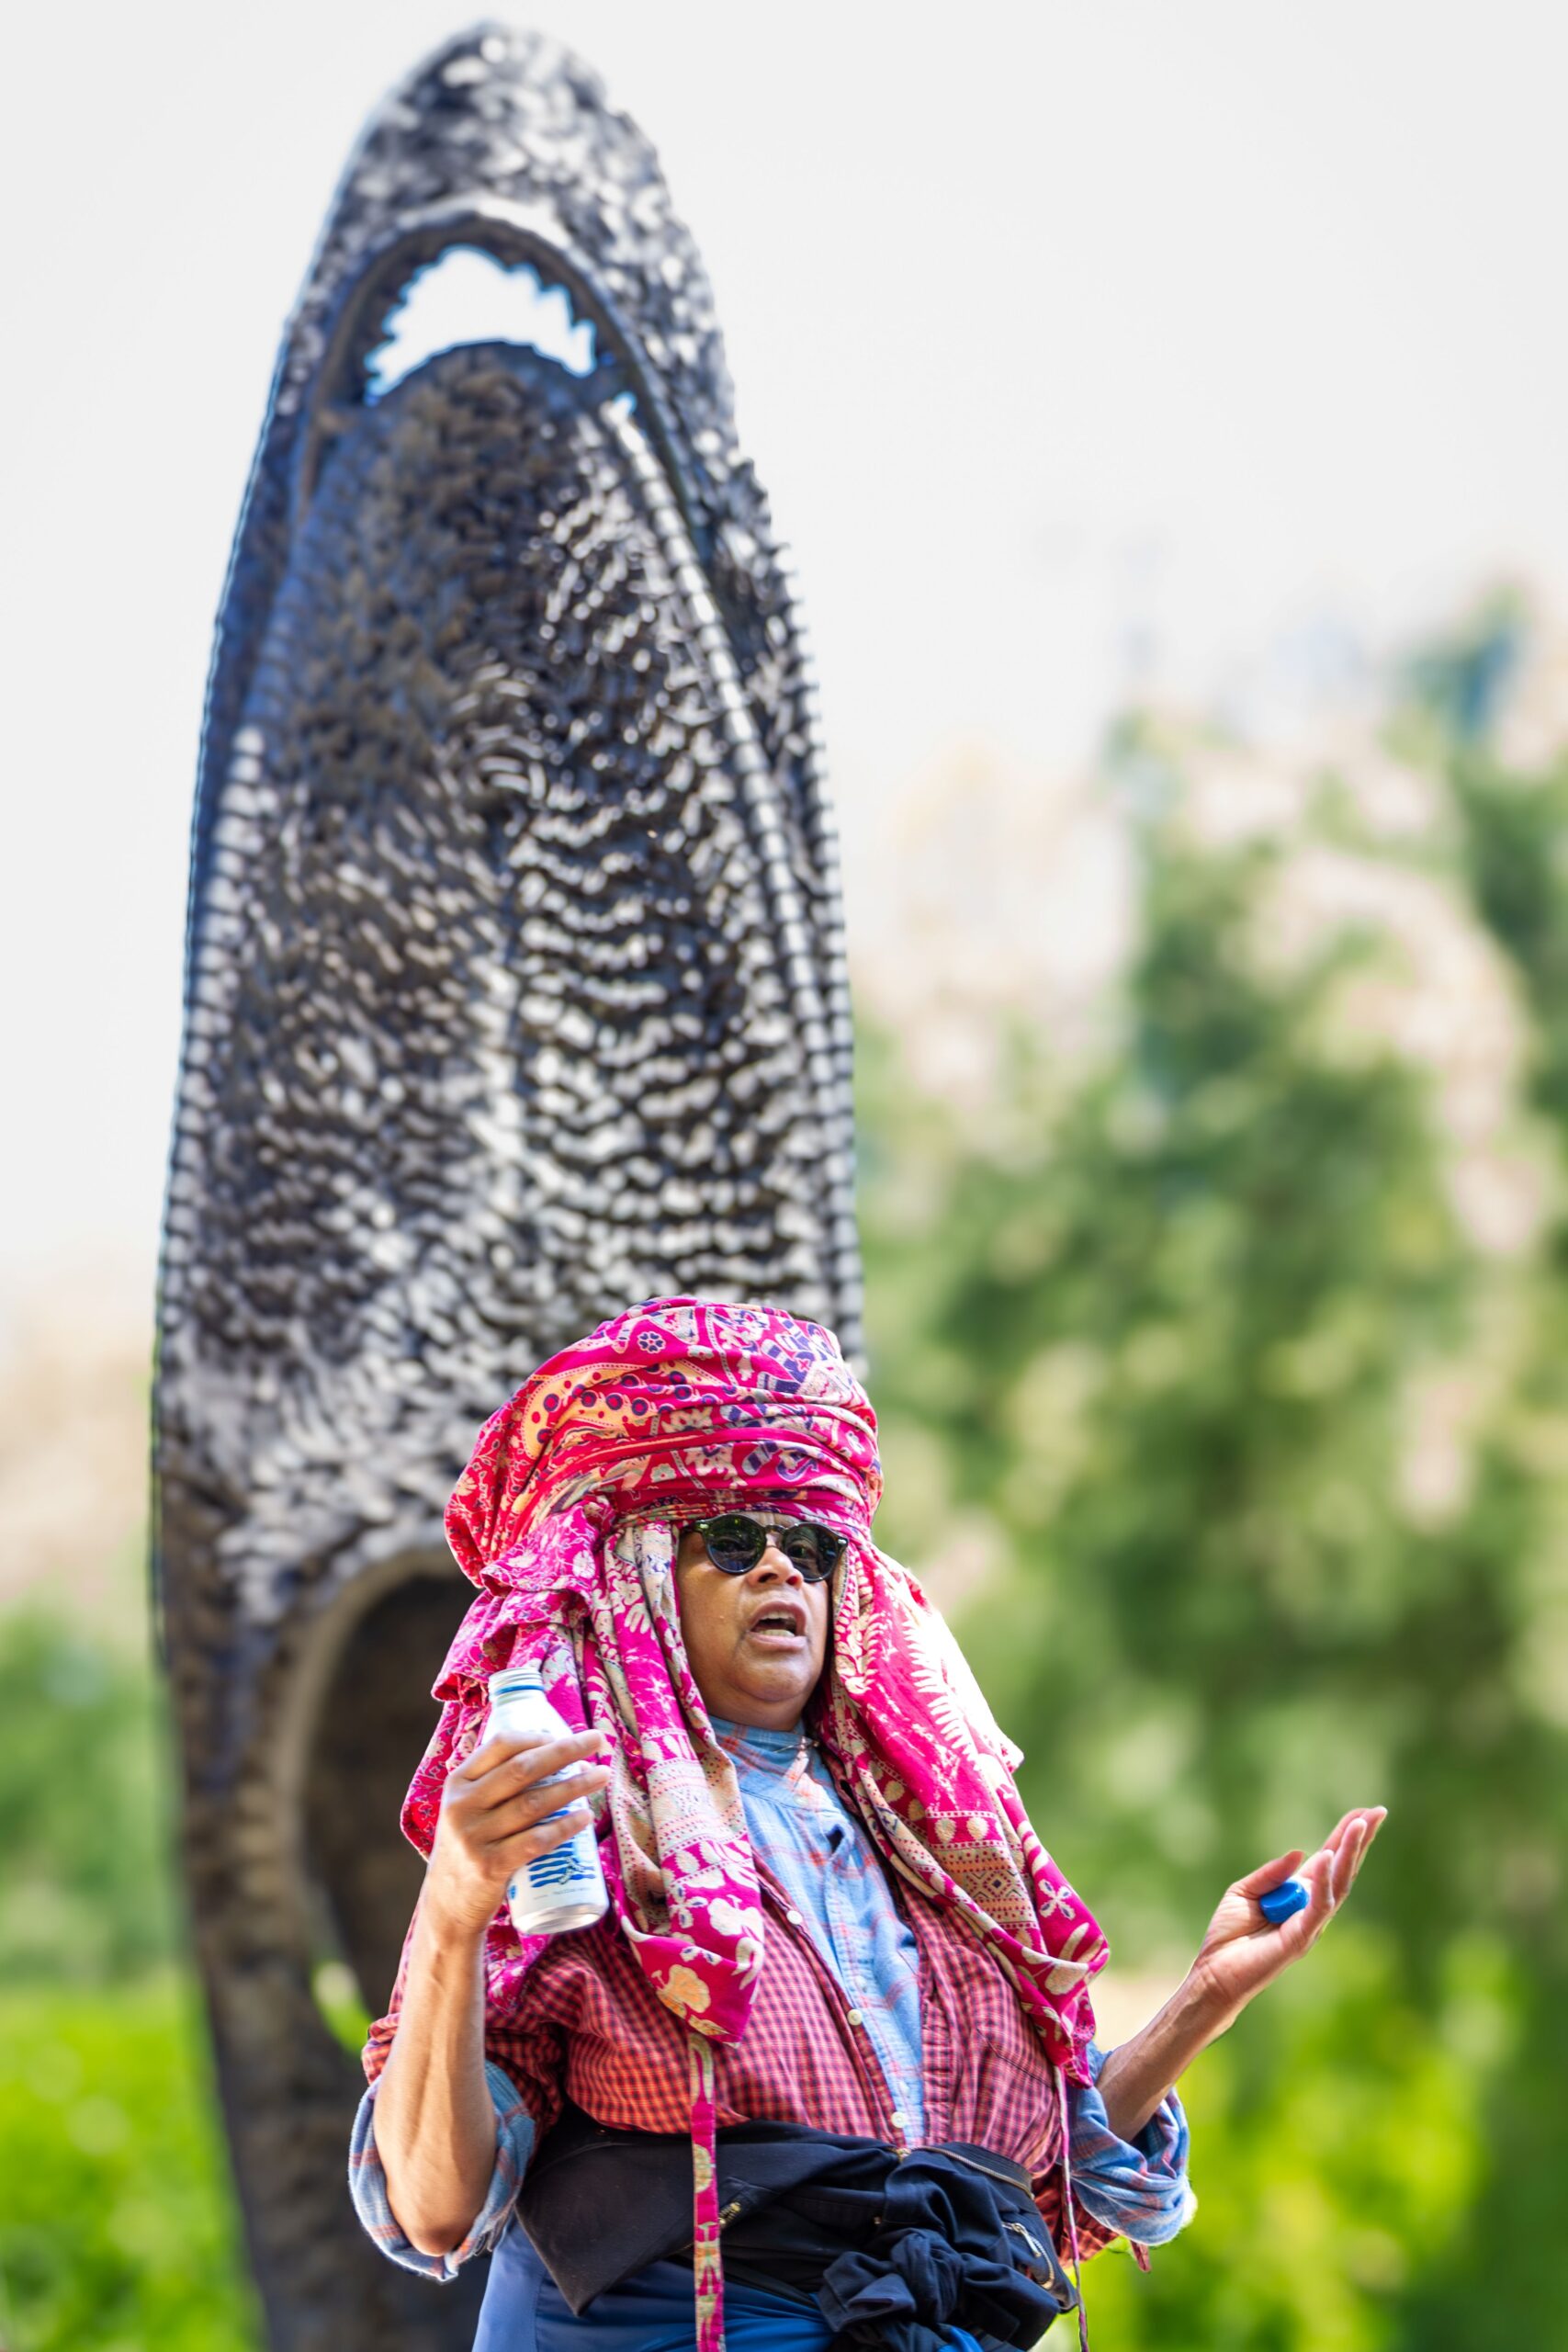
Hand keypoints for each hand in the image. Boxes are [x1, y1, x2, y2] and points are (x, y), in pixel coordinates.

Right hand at [424, 1726, 610, 1943]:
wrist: (447, 1905)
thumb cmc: (469, 1847)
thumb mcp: (466, 1808)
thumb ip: (493, 1783)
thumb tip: (550, 1750)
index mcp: (458, 1783)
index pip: (500, 1745)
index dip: (537, 1735)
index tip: (565, 1734)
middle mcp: (463, 1806)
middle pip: (523, 1768)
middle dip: (565, 1750)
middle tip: (597, 1741)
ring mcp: (474, 1837)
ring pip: (534, 1803)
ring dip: (574, 1786)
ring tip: (601, 1776)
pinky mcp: (490, 1867)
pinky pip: (535, 1841)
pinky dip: (564, 1826)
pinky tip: (585, 1817)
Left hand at [1189, 1805, 1386, 2024]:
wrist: (1214, 1973)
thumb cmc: (1229, 1935)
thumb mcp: (1243, 1891)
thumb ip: (1271, 1873)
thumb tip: (1300, 1852)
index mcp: (1298, 1893)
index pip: (1328, 1860)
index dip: (1345, 1836)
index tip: (1364, 1813)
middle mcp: (1310, 1907)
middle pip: (1342, 1869)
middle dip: (1360, 1841)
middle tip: (1378, 1812)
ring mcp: (1310, 1923)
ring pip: (1338, 1885)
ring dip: (1350, 1854)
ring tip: (1360, 1825)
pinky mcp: (1301, 1938)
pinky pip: (1318, 1907)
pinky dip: (1325, 1882)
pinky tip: (1329, 1857)